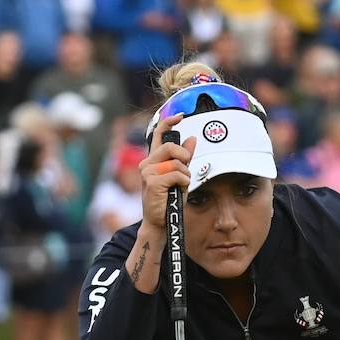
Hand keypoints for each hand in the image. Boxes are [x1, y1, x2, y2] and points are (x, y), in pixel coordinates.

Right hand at [139, 112, 196, 231]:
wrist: (159, 222)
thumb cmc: (169, 200)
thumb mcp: (180, 176)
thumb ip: (184, 158)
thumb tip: (192, 138)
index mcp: (153, 160)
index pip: (157, 134)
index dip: (168, 122)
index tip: (180, 116)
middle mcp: (147, 163)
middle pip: (170, 146)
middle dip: (184, 156)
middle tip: (187, 167)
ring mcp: (147, 172)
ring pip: (176, 163)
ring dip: (185, 175)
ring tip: (181, 186)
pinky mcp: (152, 182)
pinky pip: (176, 175)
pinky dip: (183, 183)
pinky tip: (178, 191)